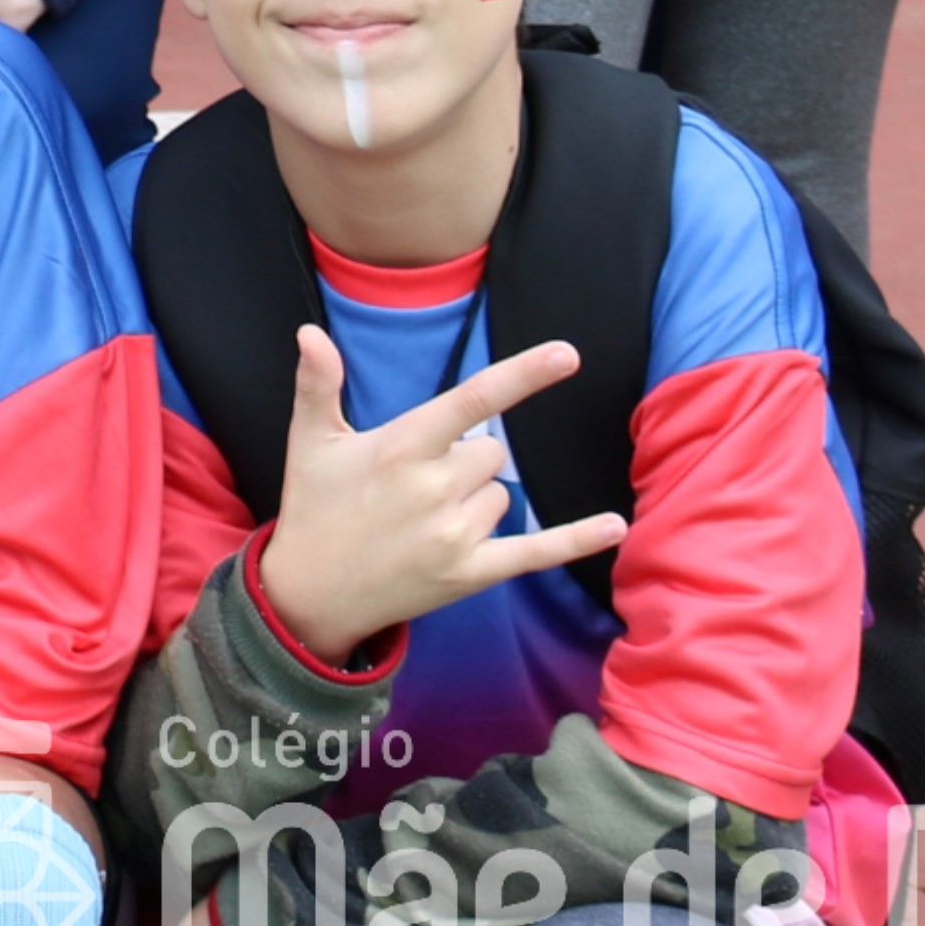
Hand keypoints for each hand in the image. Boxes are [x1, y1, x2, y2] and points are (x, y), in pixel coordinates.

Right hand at [253, 326, 626, 669]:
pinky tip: (615, 526)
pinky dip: (576, 538)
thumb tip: (311, 332)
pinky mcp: (472, 573)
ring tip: (423, 518)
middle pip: (491, 451)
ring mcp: (456, 535)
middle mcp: (435, 489)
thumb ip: (317, 383)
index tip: (567, 354)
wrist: (312, 594)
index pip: (472, 400)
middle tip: (415, 482)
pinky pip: (535, 551)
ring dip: (476, 498)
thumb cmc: (314, 506)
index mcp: (401, 447)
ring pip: (502, 495)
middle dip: (465, 458)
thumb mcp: (309, 440)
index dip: (522, 375)